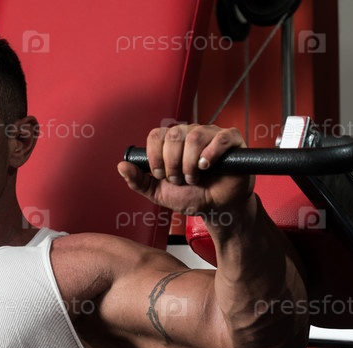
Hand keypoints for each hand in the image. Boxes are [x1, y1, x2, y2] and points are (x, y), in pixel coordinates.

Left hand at [117, 124, 254, 216]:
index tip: (161, 175)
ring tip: (194, 178)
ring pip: (194, 136)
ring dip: (190, 163)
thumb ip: (138, 181)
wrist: (215, 208)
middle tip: (179, 180)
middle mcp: (190, 133)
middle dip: (172, 163)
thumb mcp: (158, 192)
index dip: (155, 156)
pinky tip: (207, 167)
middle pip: (173, 135)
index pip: (156, 135)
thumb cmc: (190, 196)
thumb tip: (121, 165)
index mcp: (172, 142)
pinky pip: (220, 137)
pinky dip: (211, 154)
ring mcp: (211, 134)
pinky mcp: (232, 140)